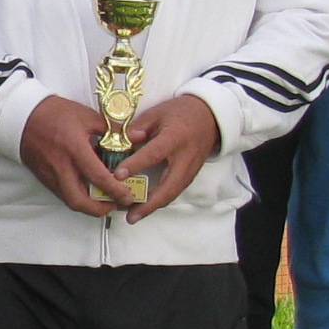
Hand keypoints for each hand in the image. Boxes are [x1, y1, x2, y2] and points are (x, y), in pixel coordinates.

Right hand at [18, 95, 128, 216]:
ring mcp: (50, 175)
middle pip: (79, 202)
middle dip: (99, 210)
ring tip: (104, 200)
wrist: (22, 116)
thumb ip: (112, 130)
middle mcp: (61, 167)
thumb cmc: (55, 113)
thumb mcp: (87, 116)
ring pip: (70, 201)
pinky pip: (63, 194)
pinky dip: (78, 197)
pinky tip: (88, 189)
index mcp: (74, 149)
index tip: (128, 196)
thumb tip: (137, 138)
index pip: (98, 177)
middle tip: (115, 205)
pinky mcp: (44, 178)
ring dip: (89, 206)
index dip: (115, 191)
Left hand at [119, 92, 221, 219]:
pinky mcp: (191, 175)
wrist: (210, 117)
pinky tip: (146, 206)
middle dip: (149, 204)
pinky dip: (161, 201)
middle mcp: (185, 158)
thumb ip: (140, 127)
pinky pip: (175, 191)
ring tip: (134, 216)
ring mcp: (191, 169)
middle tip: (130, 215)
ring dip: (154, 207)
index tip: (117, 176)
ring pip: (173, 193)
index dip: (136, 165)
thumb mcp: (158, 112)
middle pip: (168, 187)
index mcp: (175, 138)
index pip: (154, 154)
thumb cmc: (181, 112)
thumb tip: (125, 140)